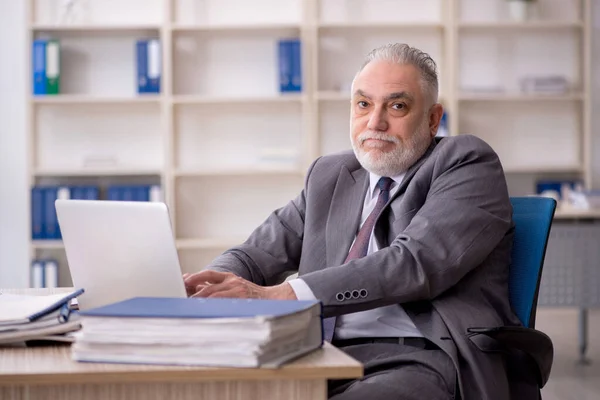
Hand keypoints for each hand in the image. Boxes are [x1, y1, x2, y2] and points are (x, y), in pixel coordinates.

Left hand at [182, 270, 296, 299]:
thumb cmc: (250, 295)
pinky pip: (224, 304)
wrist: (273, 299)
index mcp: (229, 278)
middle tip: (180, 297)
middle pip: (208, 286)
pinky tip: (204, 311)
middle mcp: (232, 282)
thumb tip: (196, 289)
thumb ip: (217, 287)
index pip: (208, 274)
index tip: (182, 281)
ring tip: (188, 306)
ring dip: (200, 301)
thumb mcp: (234, 286)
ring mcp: (237, 291)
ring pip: (214, 295)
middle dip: (193, 292)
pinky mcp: (242, 300)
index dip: (194, 277)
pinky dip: (213, 307)